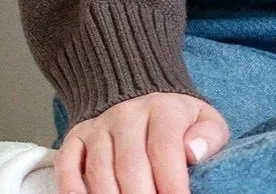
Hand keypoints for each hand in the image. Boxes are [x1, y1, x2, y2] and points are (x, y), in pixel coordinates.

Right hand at [54, 91, 228, 193]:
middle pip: (130, 166)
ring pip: (99, 171)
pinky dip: (73, 191)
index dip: (171, 183)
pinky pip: (67, 167)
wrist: (140, 91)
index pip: (164, 149)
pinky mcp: (76, 137)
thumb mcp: (204, 119)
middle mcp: (127, 114)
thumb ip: (208, 136)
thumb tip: (192, 153)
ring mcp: (99, 126)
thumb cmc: (175, 119)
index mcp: (163, 109)